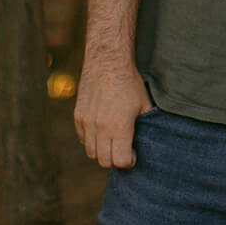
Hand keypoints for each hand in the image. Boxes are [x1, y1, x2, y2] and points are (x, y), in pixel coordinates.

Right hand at [73, 53, 151, 168]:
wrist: (108, 62)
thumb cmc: (130, 83)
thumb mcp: (144, 105)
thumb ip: (145, 126)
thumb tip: (147, 141)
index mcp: (120, 126)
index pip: (119, 162)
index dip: (128, 161)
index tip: (133, 154)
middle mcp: (100, 127)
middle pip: (104, 161)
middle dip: (115, 159)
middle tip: (123, 149)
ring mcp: (87, 122)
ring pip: (91, 152)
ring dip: (102, 151)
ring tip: (112, 140)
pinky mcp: (78, 116)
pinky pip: (82, 139)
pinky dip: (91, 140)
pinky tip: (101, 130)